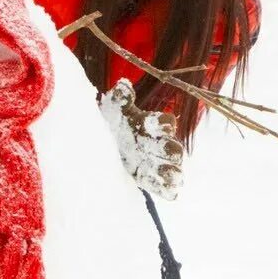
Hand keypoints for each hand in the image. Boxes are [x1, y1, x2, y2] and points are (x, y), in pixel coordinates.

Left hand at [100, 79, 183, 200]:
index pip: (164, 122)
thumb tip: (123, 85)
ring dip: (173, 173)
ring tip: (175, 179)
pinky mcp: (148, 178)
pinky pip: (163, 186)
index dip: (162, 124)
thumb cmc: (114, 121)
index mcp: (150, 124)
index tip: (158, 125)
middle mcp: (157, 143)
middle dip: (171, 152)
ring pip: (172, 169)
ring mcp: (154, 162)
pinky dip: (167, 189)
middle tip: (169, 156)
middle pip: (173, 148)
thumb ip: (120, 98)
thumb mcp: (113, 108)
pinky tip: (169, 193)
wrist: (102, 142)